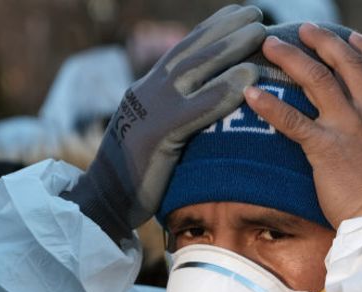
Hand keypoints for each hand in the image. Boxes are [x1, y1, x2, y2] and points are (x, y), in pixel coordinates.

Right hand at [66, 5, 265, 241]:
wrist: (103, 203)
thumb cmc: (133, 178)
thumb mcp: (154, 137)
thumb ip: (174, 118)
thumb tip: (199, 110)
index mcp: (147, 92)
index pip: (182, 52)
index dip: (211, 30)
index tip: (237, 13)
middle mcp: (148, 93)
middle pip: (191, 51)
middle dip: (225, 29)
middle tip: (255, 13)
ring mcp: (151, 111)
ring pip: (194, 69)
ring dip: (229, 48)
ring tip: (258, 33)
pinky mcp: (157, 136)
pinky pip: (195, 110)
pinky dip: (222, 92)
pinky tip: (247, 80)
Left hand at [244, 24, 361, 229]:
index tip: (350, 38)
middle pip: (347, 64)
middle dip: (324, 42)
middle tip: (305, 30)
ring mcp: (349, 127)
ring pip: (317, 79)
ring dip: (292, 58)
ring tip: (271, 45)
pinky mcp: (325, 148)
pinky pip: (292, 120)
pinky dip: (269, 105)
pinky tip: (251, 92)